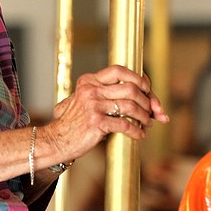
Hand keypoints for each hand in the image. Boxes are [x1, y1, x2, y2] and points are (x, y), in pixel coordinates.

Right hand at [43, 65, 168, 161]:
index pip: (120, 70)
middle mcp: (91, 90)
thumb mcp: (86, 100)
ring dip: (144, 116)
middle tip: (153, 111)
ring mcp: (93, 105)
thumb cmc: (76, 123)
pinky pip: (125, 124)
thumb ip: (107, 94)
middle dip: (147, 100)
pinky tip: (140, 135)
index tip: (148, 89)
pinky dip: (137, 131)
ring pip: (131, 106)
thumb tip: (141, 95)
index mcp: (89, 81)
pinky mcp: (96, 122)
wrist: (57, 140)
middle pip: (131, 88)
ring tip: (148, 123)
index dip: (139, 78)